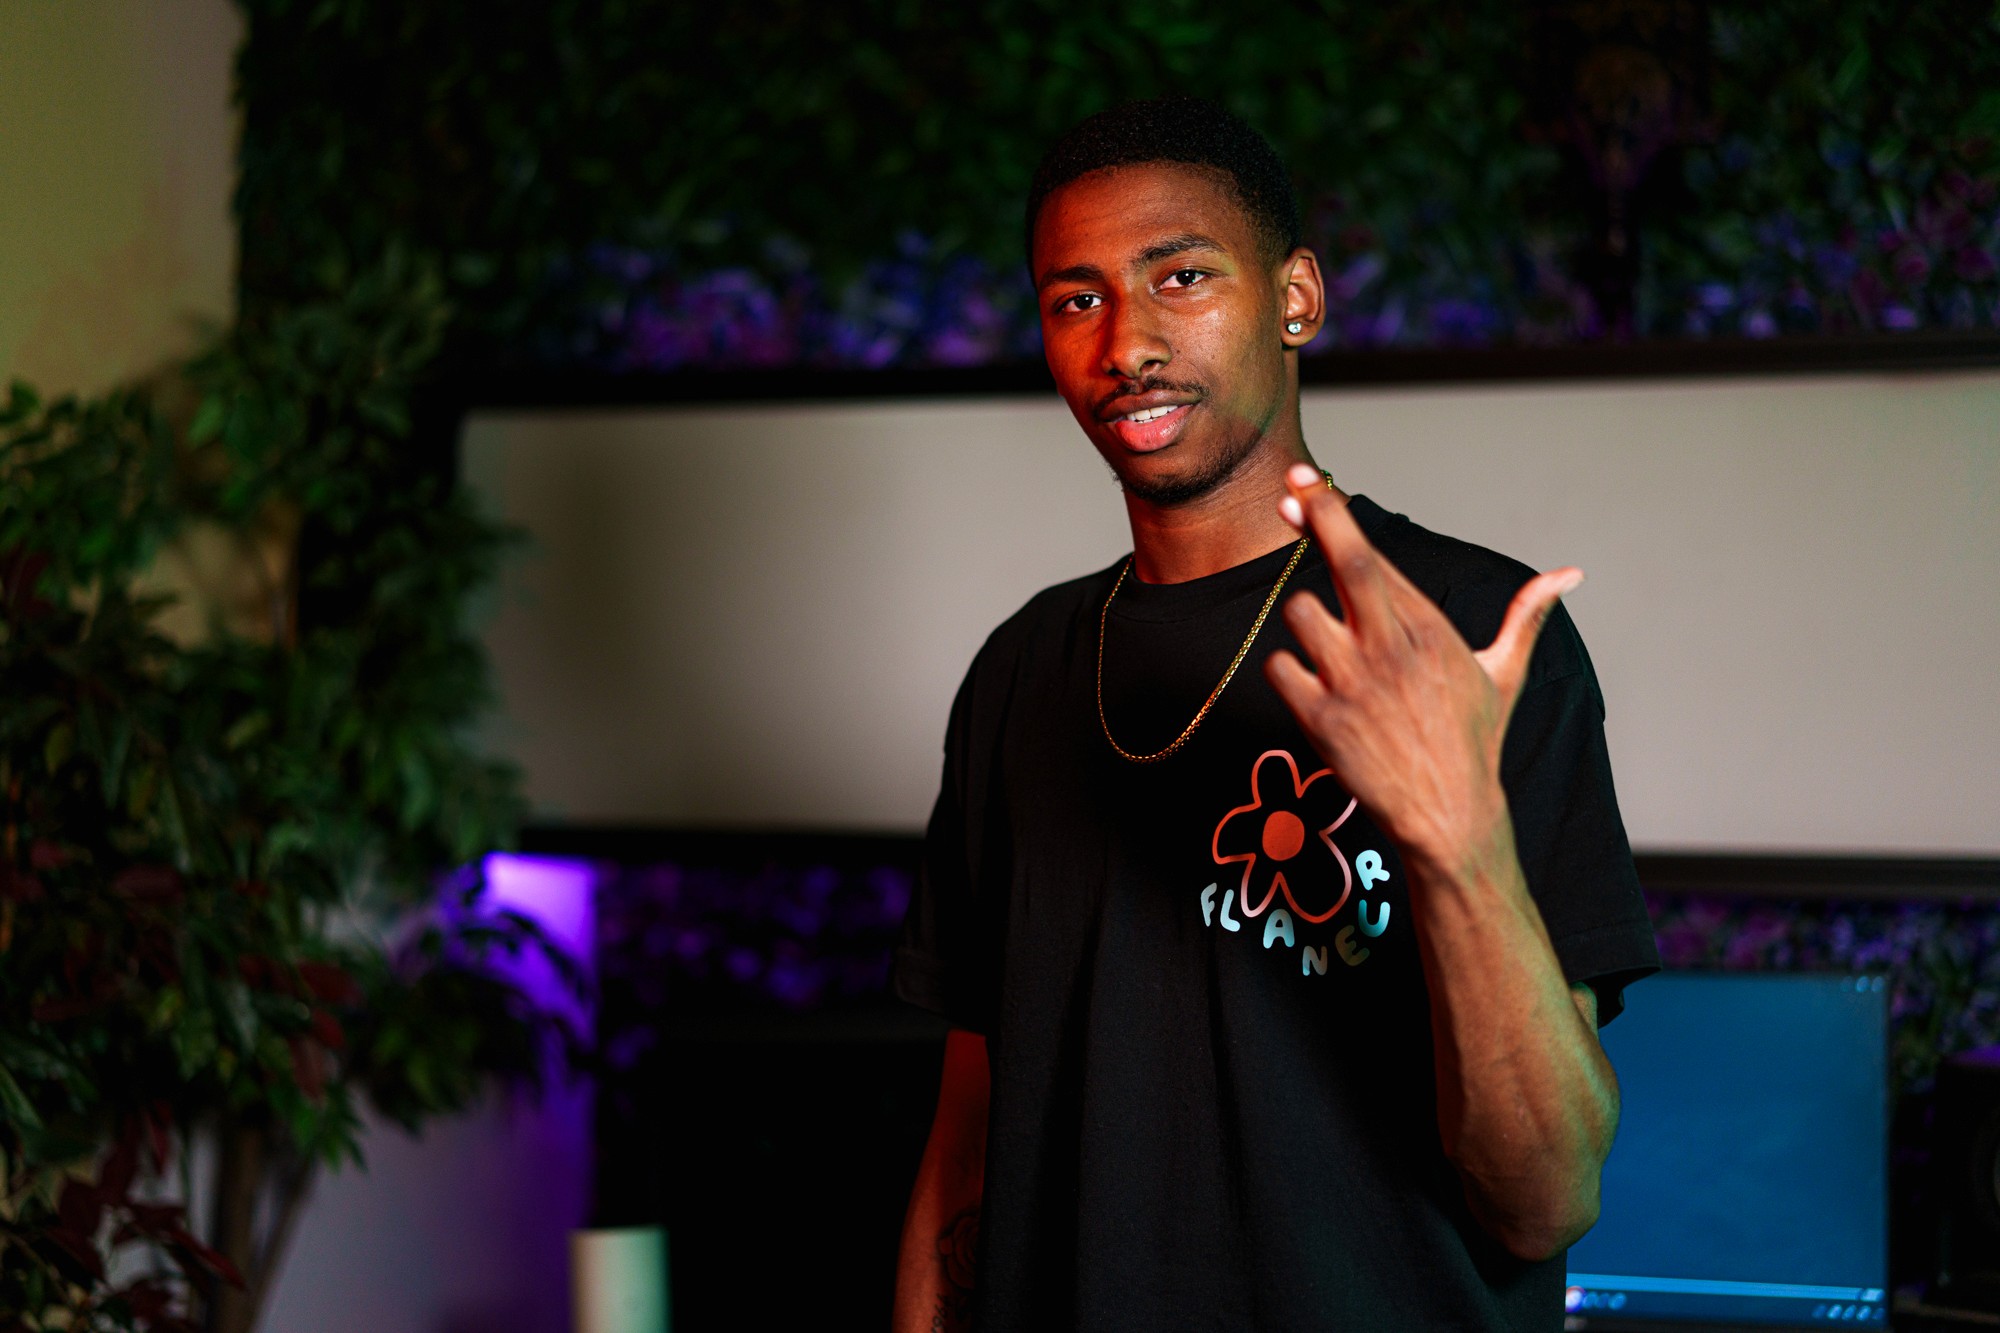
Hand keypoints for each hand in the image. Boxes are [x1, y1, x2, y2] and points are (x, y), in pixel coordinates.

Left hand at [1264, 463, 1581, 876]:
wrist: (1450, 818)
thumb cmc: (1473, 743)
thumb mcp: (1504, 675)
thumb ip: (1526, 617)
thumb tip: (1571, 574)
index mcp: (1432, 629)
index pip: (1375, 555)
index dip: (1334, 515)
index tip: (1305, 486)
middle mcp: (1394, 647)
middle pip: (1349, 561)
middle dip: (1316, 519)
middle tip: (1288, 495)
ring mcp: (1355, 683)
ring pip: (1301, 614)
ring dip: (1305, 623)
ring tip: (1331, 651)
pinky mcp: (1322, 721)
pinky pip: (1280, 668)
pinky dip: (1289, 671)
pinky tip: (1315, 689)